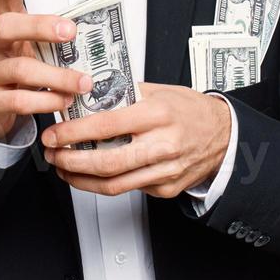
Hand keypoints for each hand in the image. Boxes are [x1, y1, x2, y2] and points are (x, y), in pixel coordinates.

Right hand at [0, 0, 94, 142]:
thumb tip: (96, 37)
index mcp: (4, 25)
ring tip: (83, 83)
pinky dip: (46, 102)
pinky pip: (19, 101)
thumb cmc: (17, 73)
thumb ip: (52, 42)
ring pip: (20, 69)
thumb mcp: (30, 50)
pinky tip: (64, 103)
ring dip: (57, 77)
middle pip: (8, 26)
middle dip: (40, 26)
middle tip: (71, 31)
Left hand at [39, 81, 230, 197]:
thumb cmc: (192, 110)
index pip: (106, 125)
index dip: (73, 133)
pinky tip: (92, 174)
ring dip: (81, 179)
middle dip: (71, 162)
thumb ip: (125, 94)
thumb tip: (88, 94)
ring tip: (64, 168)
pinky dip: (105, 183)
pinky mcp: (166, 188)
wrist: (225, 135)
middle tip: (53, 155)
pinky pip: (129, 189)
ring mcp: (165, 171)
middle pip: (106, 163)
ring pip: (114, 185)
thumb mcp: (160, 91)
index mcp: (157, 115)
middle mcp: (162, 145)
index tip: (55, 134)